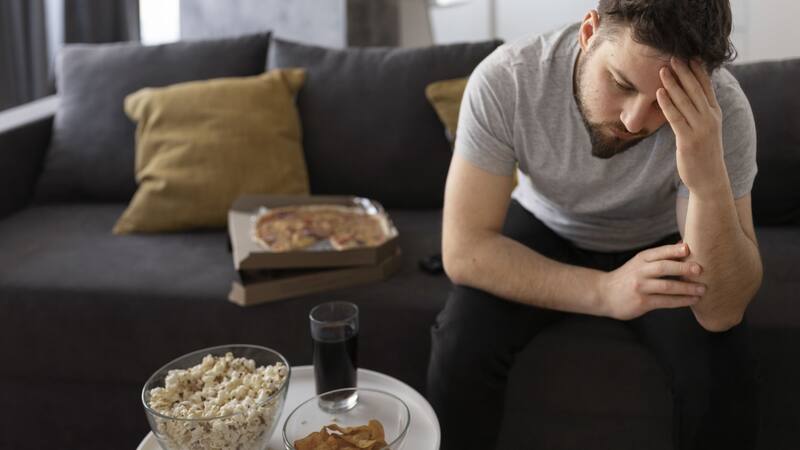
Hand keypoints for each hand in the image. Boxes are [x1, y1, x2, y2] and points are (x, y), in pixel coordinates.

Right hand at [599, 242, 706, 320]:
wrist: (603, 294)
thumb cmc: (627, 277)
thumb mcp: (640, 263)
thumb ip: (660, 256)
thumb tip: (684, 245)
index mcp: (641, 259)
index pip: (659, 252)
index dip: (674, 250)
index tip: (689, 249)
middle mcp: (639, 271)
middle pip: (663, 267)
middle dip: (683, 268)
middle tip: (700, 270)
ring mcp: (640, 287)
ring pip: (666, 286)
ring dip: (687, 288)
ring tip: (702, 289)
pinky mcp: (642, 302)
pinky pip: (665, 301)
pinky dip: (681, 300)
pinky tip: (692, 300)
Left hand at [657, 58, 728, 197]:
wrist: (709, 179)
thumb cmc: (703, 152)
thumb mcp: (704, 128)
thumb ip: (698, 112)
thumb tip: (685, 97)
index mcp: (714, 112)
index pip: (706, 86)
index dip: (697, 70)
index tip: (688, 54)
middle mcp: (710, 118)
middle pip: (695, 89)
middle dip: (684, 71)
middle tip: (672, 55)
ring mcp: (700, 128)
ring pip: (685, 101)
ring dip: (673, 84)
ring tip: (662, 69)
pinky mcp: (688, 140)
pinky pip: (676, 117)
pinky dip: (668, 103)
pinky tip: (659, 92)